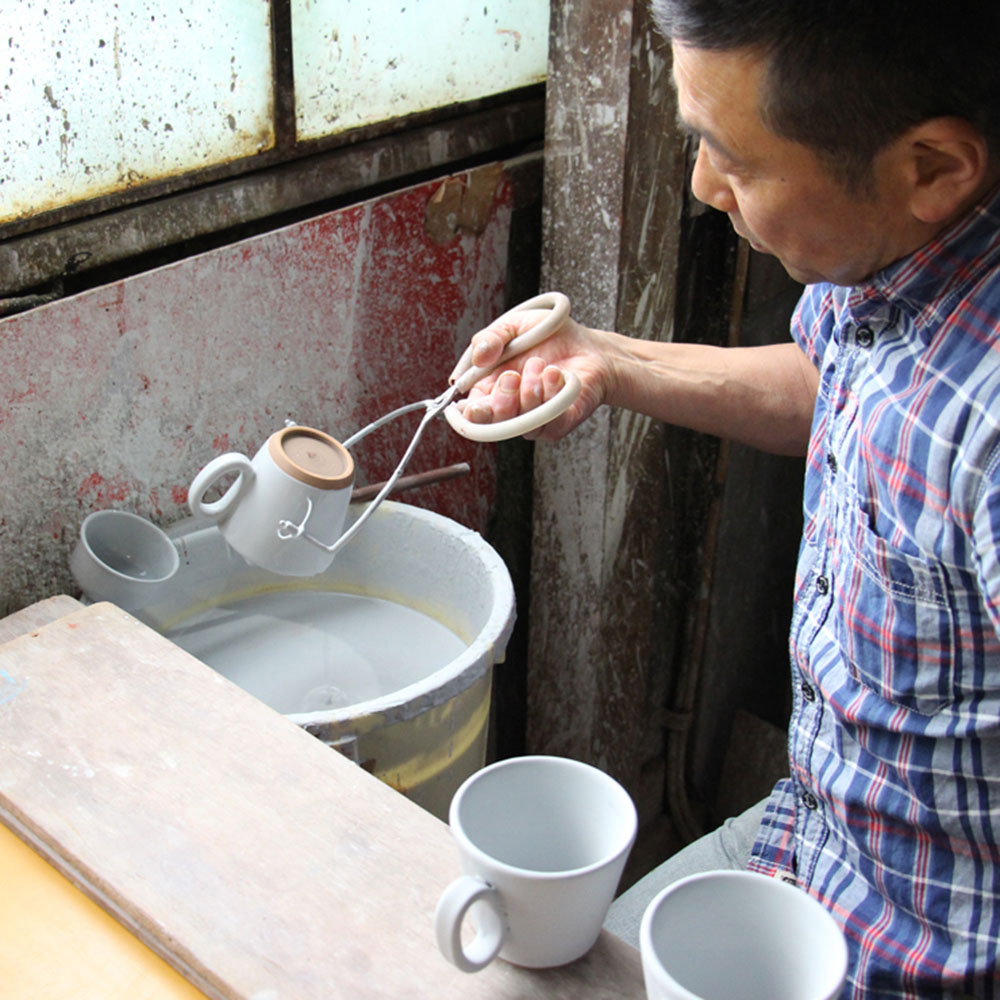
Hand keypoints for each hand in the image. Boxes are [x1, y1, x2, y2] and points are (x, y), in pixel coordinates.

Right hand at [456, 309, 609, 440]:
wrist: (589, 345)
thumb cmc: (551, 338)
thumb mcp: (514, 326)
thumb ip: (491, 338)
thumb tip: (479, 356)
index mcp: (493, 388)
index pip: (474, 412)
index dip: (470, 413)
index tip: (472, 405)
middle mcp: (512, 408)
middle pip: (495, 424)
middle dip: (501, 401)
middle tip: (512, 376)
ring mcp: (536, 419)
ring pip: (523, 423)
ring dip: (530, 391)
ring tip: (541, 365)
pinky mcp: (560, 423)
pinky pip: (550, 421)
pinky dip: (551, 394)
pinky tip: (556, 374)